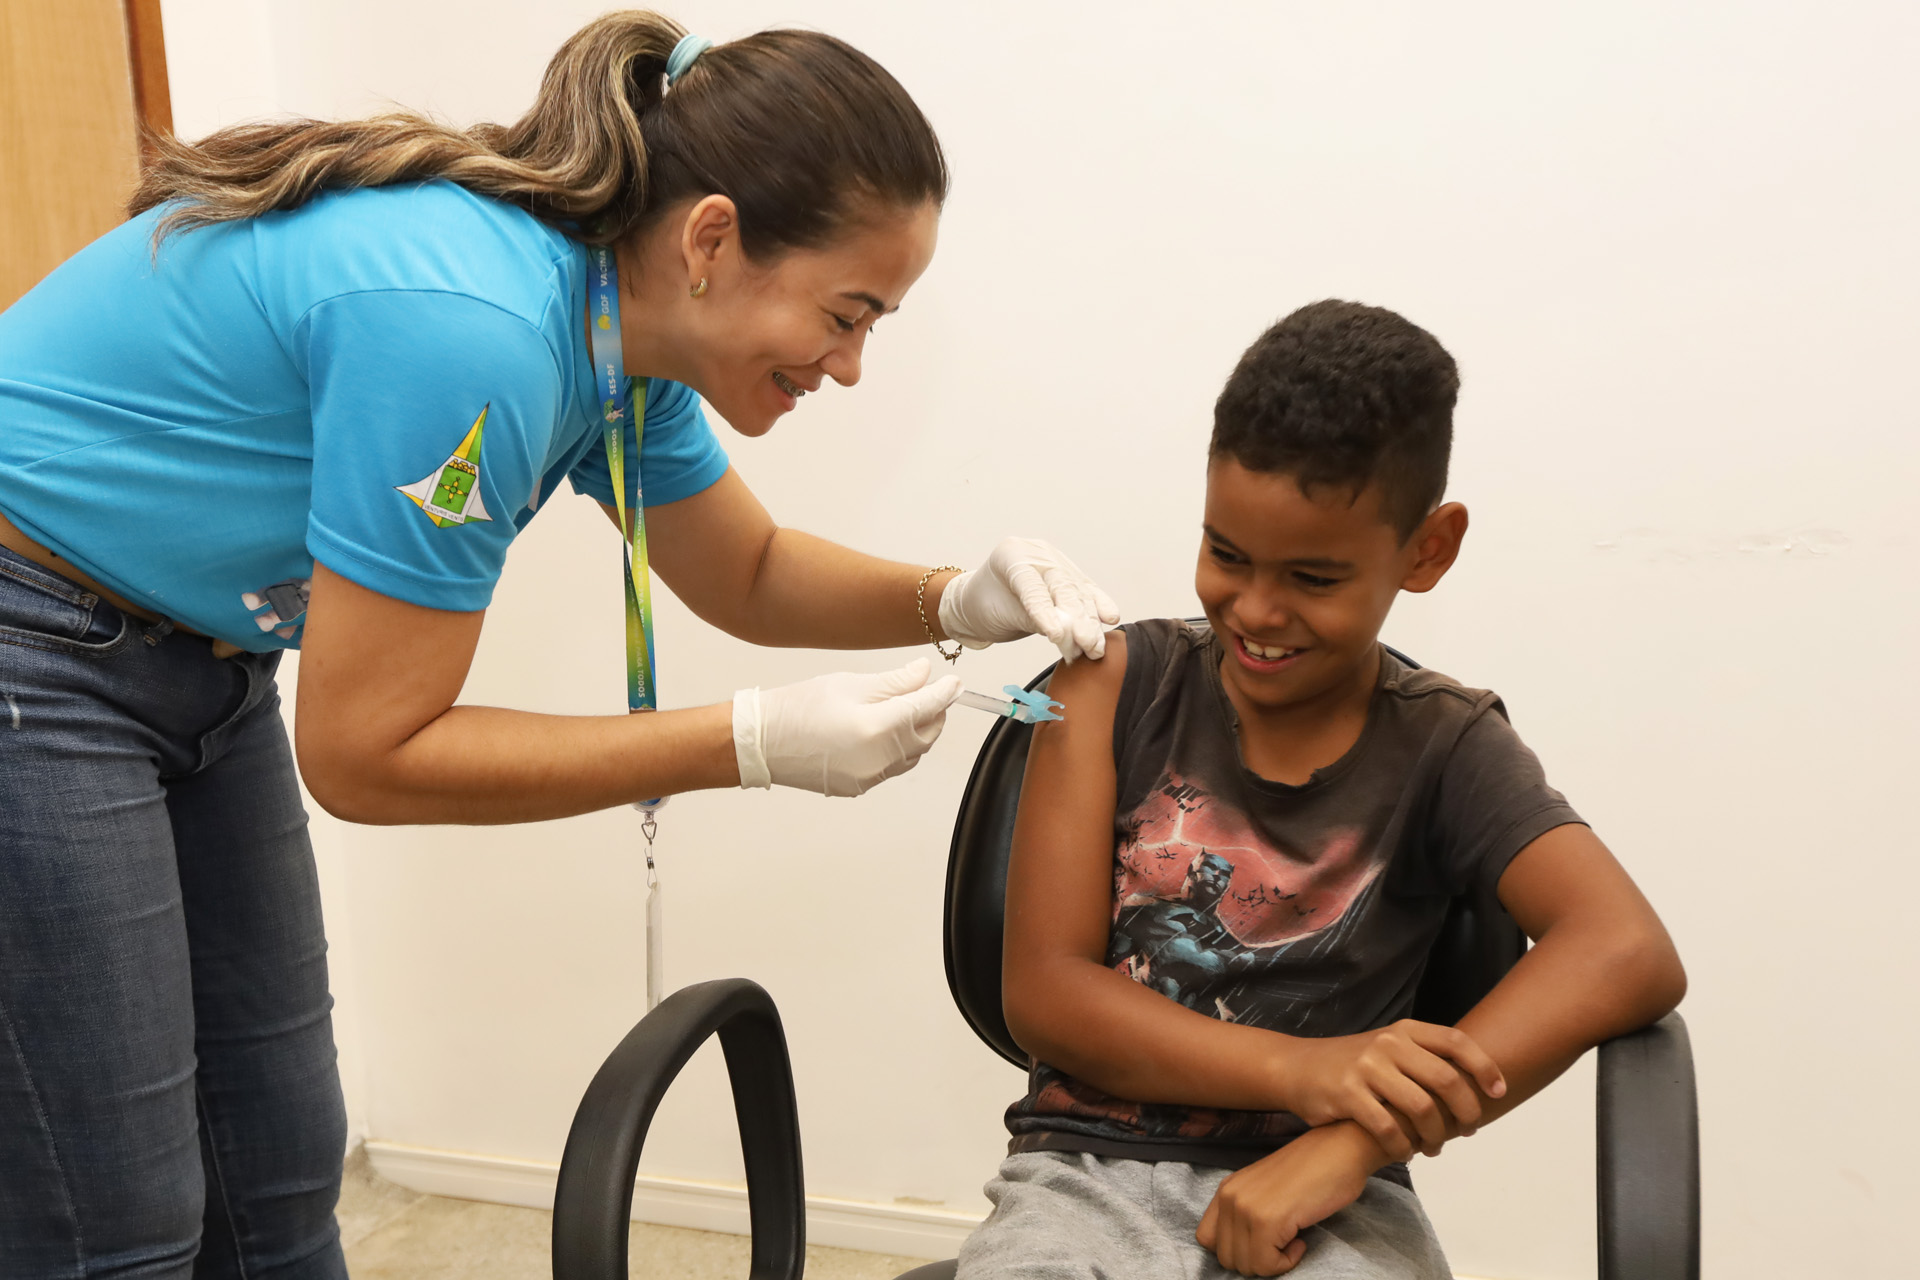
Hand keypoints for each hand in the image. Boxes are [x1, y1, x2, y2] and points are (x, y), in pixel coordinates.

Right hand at [733, 657, 960, 796]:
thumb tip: (925, 674)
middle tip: (931, 692)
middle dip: (934, 713)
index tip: (954, 683)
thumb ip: (894, 682)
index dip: (945, 693)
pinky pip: (893, 767)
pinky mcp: (860, 787)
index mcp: (877, 728)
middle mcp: (879, 759)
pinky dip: (898, 748)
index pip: (926, 707)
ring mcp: (870, 777)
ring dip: (918, 732)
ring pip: (912, 754)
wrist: (761, 741)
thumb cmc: (798, 707)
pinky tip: (886, 732)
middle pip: (926, 735)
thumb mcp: (849, 685)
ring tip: (908, 709)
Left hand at [936, 537, 1119, 661]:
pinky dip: (1098, 608)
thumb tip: (1064, 631)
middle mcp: (1037, 552)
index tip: (1056, 635)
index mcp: (1012, 553)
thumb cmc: (983, 605)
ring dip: (1090, 622)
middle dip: (1077, 619)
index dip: (1045, 611)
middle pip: (1062, 586)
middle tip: (1085, 644)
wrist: (979, 602)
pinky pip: (1087, 591)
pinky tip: (1109, 620)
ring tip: (1094, 648)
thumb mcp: (999, 613)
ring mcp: (1055, 560)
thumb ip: (1031, 618)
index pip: (1033, 585)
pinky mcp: (1068, 574)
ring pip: (1078, 592)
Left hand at [1197, 1124, 1378, 1275]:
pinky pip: (1267, 1264)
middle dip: (1256, 1260)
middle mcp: (1230, 1198)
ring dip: (1272, 1262)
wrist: (1339, 1150)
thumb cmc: (1313, 1170)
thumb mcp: (1265, 1189)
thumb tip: (1242, 1248)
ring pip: (1246, 1266)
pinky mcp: (1267, 1221)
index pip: (1206, 1238)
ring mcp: (1246, 1209)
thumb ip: (1245, 1212)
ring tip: (1292, 1238)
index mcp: (1226, 1189)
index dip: (1235, 1249)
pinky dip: (1286, 1262)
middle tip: (1281, 1243)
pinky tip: (1300, 1241)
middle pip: (1226, 1257)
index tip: (1261, 1243)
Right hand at [1278, 1021, 1505, 1160]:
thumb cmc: (1353, 1064)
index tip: (1498, 1092)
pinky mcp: (1347, 1095)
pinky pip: (1389, 1129)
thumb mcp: (1388, 1047)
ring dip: (1435, 1136)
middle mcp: (1388, 1044)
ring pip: (1422, 1109)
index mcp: (1404, 1031)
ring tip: (1433, 1148)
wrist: (1297, 1067)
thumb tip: (1474, 1086)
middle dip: (1465, 1113)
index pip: (1456, 1043)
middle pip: (1447, 1080)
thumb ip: (1424, 1058)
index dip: (1484, 1068)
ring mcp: (1367, 1068)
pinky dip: (1403, 1147)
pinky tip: (1404, 1152)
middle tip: (1466, 1132)